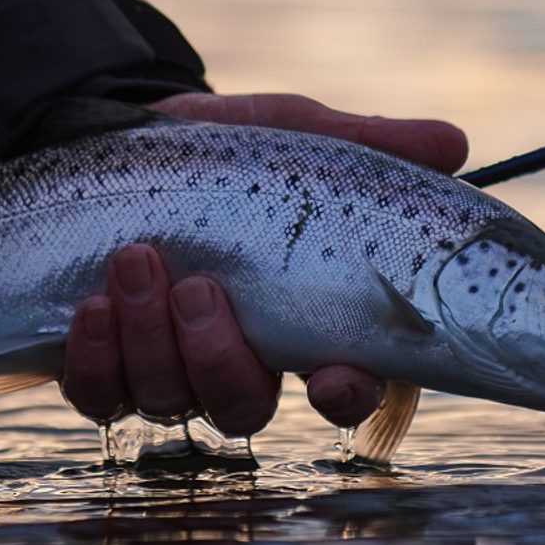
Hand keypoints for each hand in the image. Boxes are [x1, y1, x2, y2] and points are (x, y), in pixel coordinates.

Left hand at [60, 93, 466, 437]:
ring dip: (149, 341)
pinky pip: (96, 396)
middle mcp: (239, 360)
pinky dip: (95, 359)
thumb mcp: (298, 136)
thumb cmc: (234, 151)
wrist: (132, 135)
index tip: (330, 377)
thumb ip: (369, 144)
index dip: (343, 397)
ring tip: (132, 260)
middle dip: (219, 359)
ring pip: (167, 402)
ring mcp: (167, 370)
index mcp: (303, 323)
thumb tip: (453, 142)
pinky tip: (92, 305)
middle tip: (197, 288)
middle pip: (242, 409)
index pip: (341, 389)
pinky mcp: (102, 365)